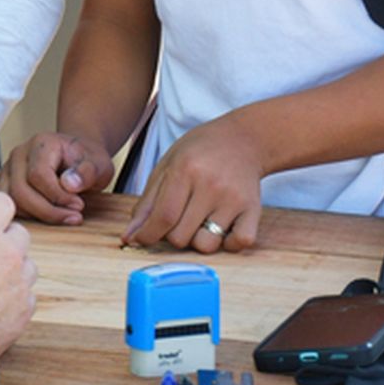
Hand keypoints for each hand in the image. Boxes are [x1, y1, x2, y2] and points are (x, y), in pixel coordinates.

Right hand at [0, 132, 113, 225]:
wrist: (76, 157)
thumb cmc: (86, 160)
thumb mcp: (99, 164)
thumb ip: (88, 172)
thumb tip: (70, 184)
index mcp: (41, 143)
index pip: (38, 175)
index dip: (58, 196)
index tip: (78, 205)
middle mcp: (20, 154)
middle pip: (20, 190)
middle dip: (47, 211)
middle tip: (72, 216)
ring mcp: (9, 168)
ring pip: (11, 200)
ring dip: (36, 215)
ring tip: (62, 216)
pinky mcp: (6, 182)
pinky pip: (9, 204)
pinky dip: (27, 215)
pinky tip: (48, 216)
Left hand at [122, 115, 262, 252]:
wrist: (244, 139)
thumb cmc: (200, 152)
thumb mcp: (167, 166)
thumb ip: (147, 202)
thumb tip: (129, 236)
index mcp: (185, 171)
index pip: (163, 216)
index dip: (147, 235)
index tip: (141, 239)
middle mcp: (210, 186)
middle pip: (181, 236)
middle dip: (171, 235)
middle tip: (176, 220)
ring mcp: (234, 199)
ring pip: (207, 244)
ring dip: (197, 240)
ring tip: (198, 222)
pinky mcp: (254, 209)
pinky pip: (239, 243)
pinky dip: (228, 243)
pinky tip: (222, 229)